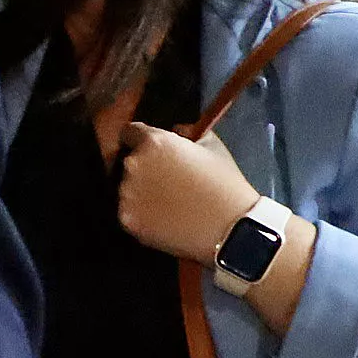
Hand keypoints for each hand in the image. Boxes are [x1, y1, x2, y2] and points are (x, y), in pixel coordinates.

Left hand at [113, 122, 258, 263]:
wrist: (230, 226)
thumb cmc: (225, 184)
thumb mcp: (212, 146)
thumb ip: (187, 132)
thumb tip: (175, 131)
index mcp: (153, 143)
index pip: (129, 133)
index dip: (138, 141)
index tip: (146, 150)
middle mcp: (133, 164)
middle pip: (130, 164)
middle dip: (144, 170)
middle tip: (168, 183)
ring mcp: (127, 193)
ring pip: (128, 190)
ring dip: (141, 194)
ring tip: (169, 204)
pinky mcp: (127, 219)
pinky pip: (129, 214)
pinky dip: (142, 216)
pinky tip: (165, 220)